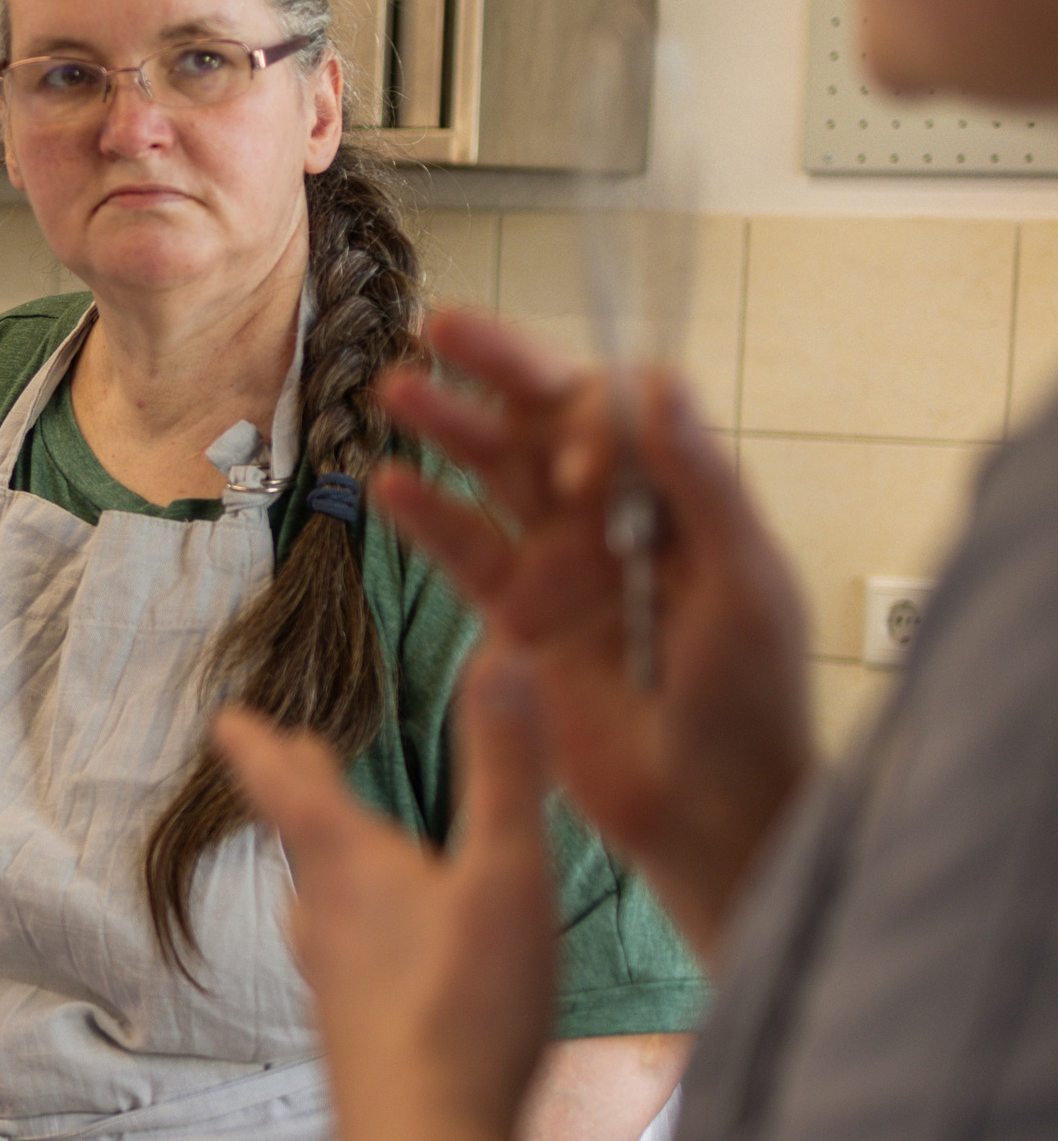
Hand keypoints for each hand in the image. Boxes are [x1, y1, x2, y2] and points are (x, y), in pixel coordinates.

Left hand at [217, 647, 551, 1140]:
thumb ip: (505, 770)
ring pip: (319, 904)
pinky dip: (354, 932)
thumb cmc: (465, 1010)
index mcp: (350, 866)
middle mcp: (326, 919)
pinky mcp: (356, 1034)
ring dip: (323, 864)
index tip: (227, 715)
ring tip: (331, 850)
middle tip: (284, 755)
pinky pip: (346, 961)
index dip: (260, 744)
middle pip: (303, 839)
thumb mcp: (506, 874)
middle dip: (297, 791)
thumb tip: (503, 654)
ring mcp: (334, 981)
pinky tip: (379, 958)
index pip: (291, 785)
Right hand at [371, 309, 811, 958]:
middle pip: (547, 419)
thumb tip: (663, 381)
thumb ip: (702, 485)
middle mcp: (617, 516)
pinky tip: (389, 484)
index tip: (589, 473)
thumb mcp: (743, 588)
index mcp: (680, 498)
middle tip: (441, 327)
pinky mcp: (516, 613)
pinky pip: (462, 548)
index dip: (597, 417)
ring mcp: (562, 561)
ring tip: (398, 389)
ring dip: (449, 426)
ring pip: (495, 471)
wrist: (707, 813)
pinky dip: (426, 515)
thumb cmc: (750, 704)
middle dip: (498, 368)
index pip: (622, 412)